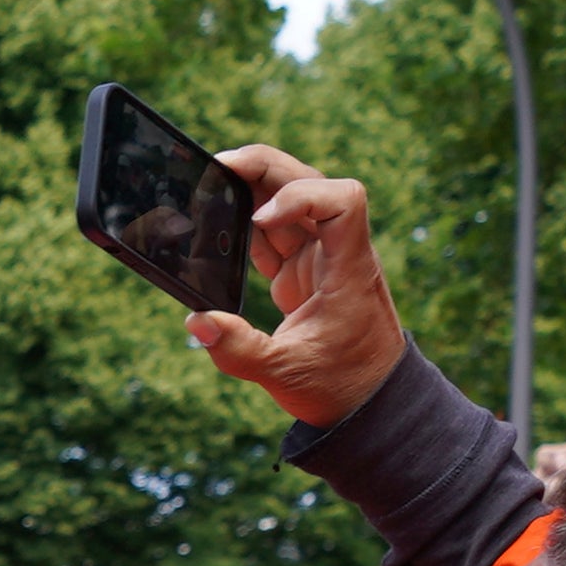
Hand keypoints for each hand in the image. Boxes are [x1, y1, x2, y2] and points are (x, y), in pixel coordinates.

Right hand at [189, 150, 411, 428]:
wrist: (368, 401)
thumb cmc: (340, 386)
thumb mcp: (285, 374)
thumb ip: (238, 350)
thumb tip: (197, 322)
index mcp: (347, 269)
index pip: (342, 202)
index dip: (301, 195)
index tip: (260, 218)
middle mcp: (337, 252)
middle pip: (311, 181)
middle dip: (266, 167)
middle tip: (220, 164)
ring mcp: (320, 258)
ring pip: (292, 199)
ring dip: (255, 188)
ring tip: (212, 185)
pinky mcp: (304, 271)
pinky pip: (277, 231)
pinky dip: (249, 222)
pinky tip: (220, 225)